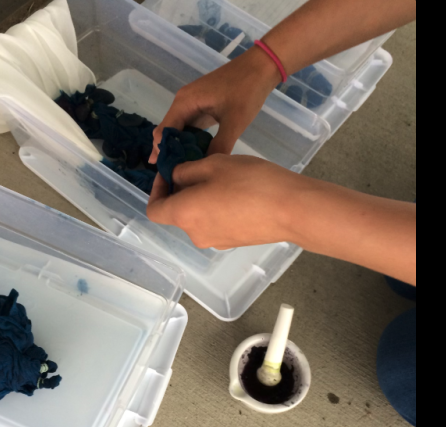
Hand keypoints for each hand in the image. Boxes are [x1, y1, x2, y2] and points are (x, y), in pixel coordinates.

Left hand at [147, 155, 315, 249]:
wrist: (291, 209)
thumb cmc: (250, 182)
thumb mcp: (214, 164)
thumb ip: (186, 171)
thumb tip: (175, 177)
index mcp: (184, 214)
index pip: (154, 210)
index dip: (156, 189)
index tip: (169, 172)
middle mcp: (195, 234)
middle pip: (177, 213)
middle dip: (182, 190)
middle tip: (200, 167)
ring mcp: (215, 241)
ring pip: (198, 217)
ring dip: (201, 198)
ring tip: (224, 178)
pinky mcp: (233, 242)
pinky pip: (216, 223)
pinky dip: (217, 209)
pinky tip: (238, 193)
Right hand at [149, 47, 280, 164]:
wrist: (260, 68)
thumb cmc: (246, 91)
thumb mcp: (234, 122)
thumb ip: (219, 146)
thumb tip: (205, 168)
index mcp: (185, 102)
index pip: (164, 132)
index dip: (162, 153)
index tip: (166, 174)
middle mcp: (183, 102)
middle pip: (167, 131)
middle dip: (168, 152)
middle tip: (172, 176)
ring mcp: (191, 104)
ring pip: (178, 130)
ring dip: (179, 148)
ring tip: (181, 170)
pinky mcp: (201, 106)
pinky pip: (189, 126)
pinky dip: (189, 141)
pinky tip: (195, 156)